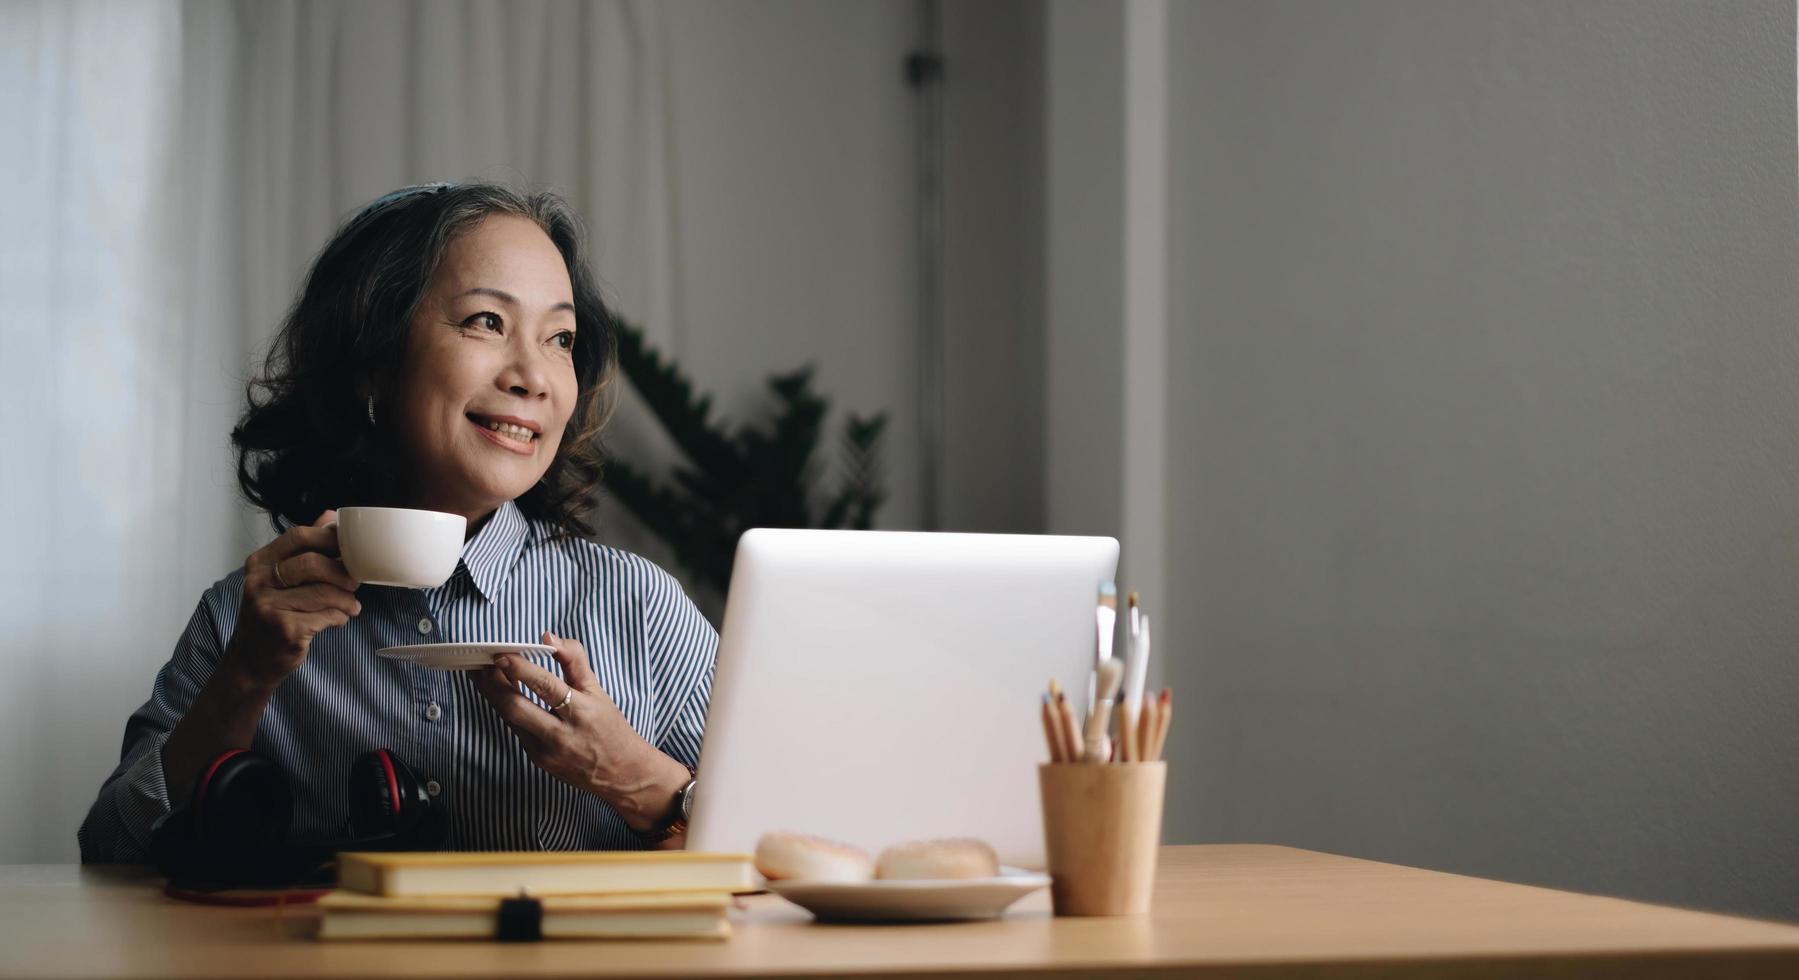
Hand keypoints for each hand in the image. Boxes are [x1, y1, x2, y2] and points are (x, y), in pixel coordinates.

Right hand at [224, 509, 360, 688]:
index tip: (349, 548)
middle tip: (355, 582)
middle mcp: (259, 583)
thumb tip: (329, 515)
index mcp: (259, 564)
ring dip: (346, 599)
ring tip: (351, 606)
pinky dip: (339, 617)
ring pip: (324, 592)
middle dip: (342, 572)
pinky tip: (338, 620)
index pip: (298, 536)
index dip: (330, 538)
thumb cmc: (269, 616)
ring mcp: (269, 607)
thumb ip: (302, 549)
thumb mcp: (276, 580)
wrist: (249, 663)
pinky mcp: (286, 630)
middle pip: (313, 563)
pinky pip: (326, 616)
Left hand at [474, 631, 689, 829]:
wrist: (620, 773)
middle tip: (481, 664)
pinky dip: (506, 710)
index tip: (502, 655)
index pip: (547, 687)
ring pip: (510, 720)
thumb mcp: (598, 690)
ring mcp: (546, 752)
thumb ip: (574, 660)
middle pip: (517, 708)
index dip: (522, 670)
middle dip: (494, 684)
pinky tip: (501, 695)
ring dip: (493, 695)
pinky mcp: (538, 760)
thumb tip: (549, 637)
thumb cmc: (609, 727)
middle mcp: (562, 735)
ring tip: (482, 675)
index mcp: (582, 712)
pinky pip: (516, 731)